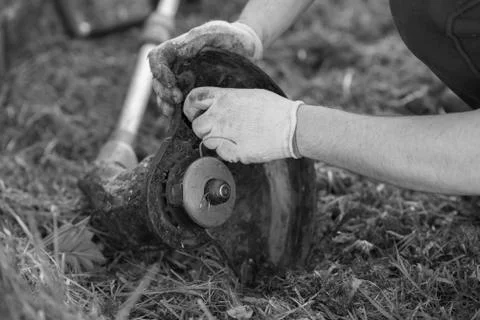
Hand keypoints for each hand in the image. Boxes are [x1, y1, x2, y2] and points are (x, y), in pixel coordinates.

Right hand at [148, 21, 262, 120]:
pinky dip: (174, 112)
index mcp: (180, 48)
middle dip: (162, 92)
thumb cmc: (235, 38)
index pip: (158, 58)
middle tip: (176, 101)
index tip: (171, 84)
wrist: (250, 51)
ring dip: (164, 103)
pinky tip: (177, 117)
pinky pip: (178, 104)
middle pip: (158, 79)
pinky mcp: (193, 93)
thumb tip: (178, 50)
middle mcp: (178, 65)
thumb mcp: (219, 32)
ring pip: (164, 93)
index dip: (159, 71)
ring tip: (172, 112)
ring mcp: (185, 79)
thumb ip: (199, 37)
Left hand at [183, 87, 302, 163]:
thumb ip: (229, 101)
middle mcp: (221, 114)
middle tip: (217, 131)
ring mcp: (226, 134)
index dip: (190, 108)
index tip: (194, 114)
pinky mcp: (233, 151)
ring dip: (216, 141)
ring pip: (206, 141)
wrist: (293, 126)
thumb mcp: (249, 95)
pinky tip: (243, 146)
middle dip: (203, 130)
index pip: (193, 98)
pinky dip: (228, 152)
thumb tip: (216, 106)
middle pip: (196, 125)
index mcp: (224, 97)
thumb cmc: (274, 109)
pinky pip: (221, 154)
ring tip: (234, 138)